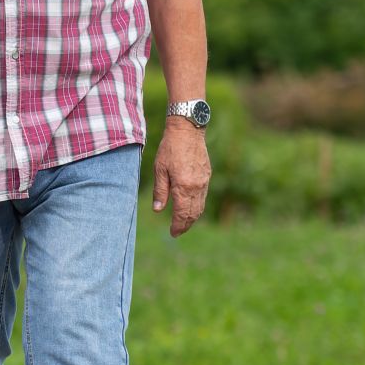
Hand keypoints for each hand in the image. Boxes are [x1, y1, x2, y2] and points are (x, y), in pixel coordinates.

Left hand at [153, 120, 211, 236]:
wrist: (187, 131)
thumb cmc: (170, 149)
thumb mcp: (159, 170)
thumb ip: (160, 191)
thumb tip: (157, 210)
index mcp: (183, 186)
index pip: (181, 213)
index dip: (177, 225)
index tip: (173, 233)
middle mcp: (196, 187)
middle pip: (193, 213)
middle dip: (185, 225)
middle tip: (177, 232)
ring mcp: (204, 181)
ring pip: (200, 206)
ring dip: (192, 217)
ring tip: (183, 224)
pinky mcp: (207, 175)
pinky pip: (203, 196)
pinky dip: (197, 206)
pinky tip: (190, 208)